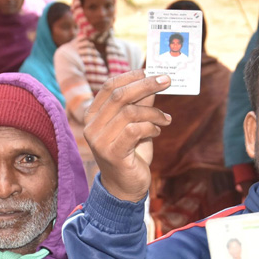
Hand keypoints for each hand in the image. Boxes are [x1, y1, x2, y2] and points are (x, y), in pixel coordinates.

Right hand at [83, 70, 172, 201]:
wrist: (125, 186)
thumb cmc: (130, 153)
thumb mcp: (136, 123)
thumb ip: (141, 103)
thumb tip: (154, 80)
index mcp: (93, 115)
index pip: (108, 86)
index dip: (130, 76)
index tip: (150, 71)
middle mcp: (92, 127)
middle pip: (118, 95)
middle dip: (145, 85)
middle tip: (166, 80)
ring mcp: (99, 141)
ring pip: (128, 112)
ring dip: (153, 112)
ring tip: (166, 119)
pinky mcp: (112, 153)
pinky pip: (134, 130)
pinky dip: (151, 127)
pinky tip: (157, 132)